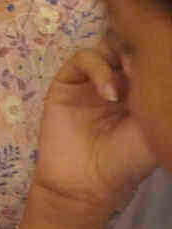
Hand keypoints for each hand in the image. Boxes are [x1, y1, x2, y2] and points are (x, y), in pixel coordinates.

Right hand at [33, 46, 157, 219]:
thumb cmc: (126, 161)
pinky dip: (99, 68)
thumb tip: (158, 60)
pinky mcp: (67, 81)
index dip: (156, 54)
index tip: (162, 68)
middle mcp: (118, 80)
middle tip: (147, 70)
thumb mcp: (154, 126)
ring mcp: (91, 79)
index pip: (149, 56)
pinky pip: (83, 58)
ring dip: (122, 57)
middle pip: (129, 44)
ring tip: (130, 86)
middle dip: (140, 51)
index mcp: (141, 89)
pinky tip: (110, 94)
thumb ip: (156, 92)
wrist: (86, 184)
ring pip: (108, 44)